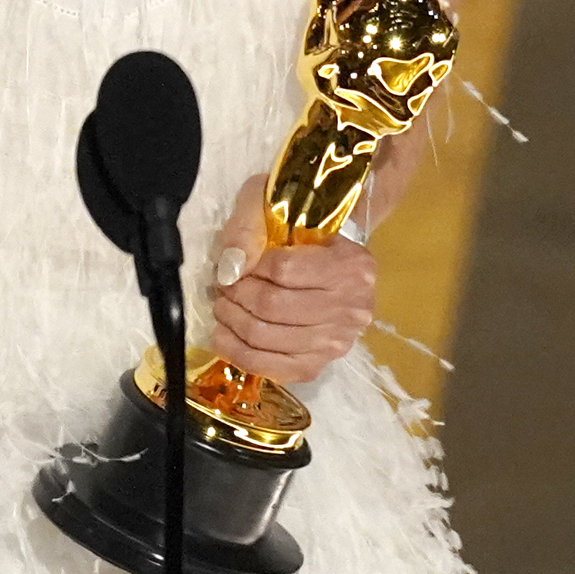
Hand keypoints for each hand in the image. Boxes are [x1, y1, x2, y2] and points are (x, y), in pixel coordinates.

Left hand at [208, 171, 375, 381]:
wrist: (332, 258)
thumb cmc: (303, 229)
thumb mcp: (274, 205)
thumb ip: (250, 227)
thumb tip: (231, 267)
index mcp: (352, 265)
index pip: (284, 270)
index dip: (248, 266)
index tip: (236, 262)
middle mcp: (352, 307)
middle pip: (273, 307)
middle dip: (236, 295)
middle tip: (222, 286)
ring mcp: (337, 342)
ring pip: (267, 338)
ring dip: (232, 321)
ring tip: (222, 306)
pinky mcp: (318, 366)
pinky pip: (270, 368)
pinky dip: (238, 352)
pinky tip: (224, 336)